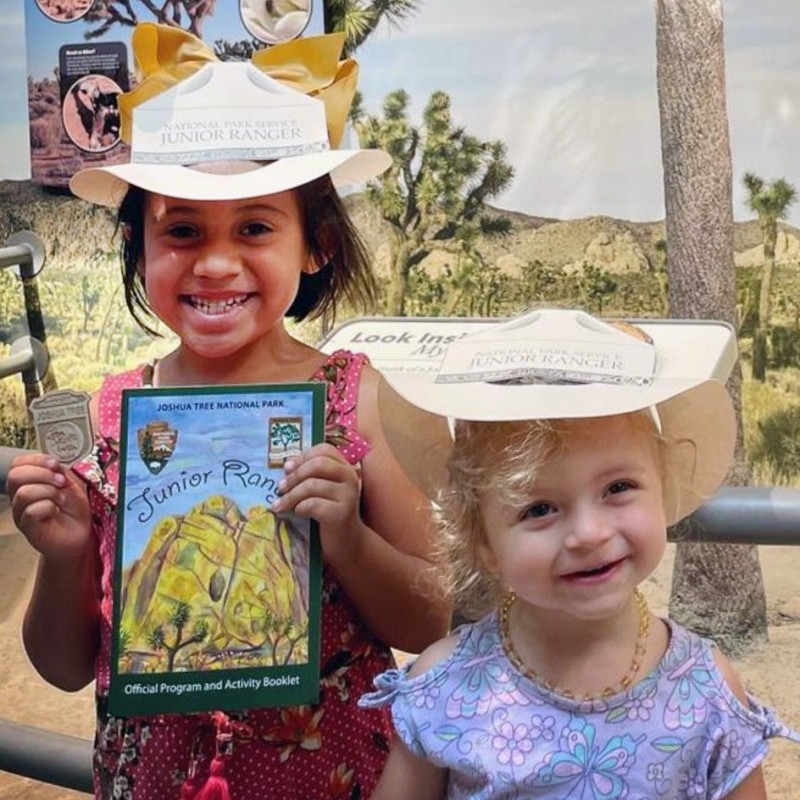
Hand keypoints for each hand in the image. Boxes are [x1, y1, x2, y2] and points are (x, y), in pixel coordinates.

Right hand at [6, 453, 92, 560]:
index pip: (18, 464)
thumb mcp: (69, 484)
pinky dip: (48, 507)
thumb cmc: (73, 509)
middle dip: (42, 474)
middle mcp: (19, 497)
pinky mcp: (28, 528)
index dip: (37, 459)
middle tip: (61, 482)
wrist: (80, 534)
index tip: (56, 464)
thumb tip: (51, 462)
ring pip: (24, 493)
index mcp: (27, 483)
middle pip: (15, 475)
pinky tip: (56, 510)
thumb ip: (58, 471)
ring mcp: (21, 513)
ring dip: (48, 491)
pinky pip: (31, 511)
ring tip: (61, 498)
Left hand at [271, 443, 363, 559]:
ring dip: (291, 496)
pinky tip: (298, 513)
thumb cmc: (329, 513)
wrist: (347, 542)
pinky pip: (313, 505)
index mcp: (344, 467)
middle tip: (280, 487)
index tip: (286, 468)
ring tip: (280, 505)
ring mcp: (348, 495)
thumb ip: (310, 476)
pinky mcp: (342, 513)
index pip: (324, 450)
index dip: (303, 457)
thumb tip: (286, 468)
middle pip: (318, 464)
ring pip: (312, 485)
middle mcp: (350, 477)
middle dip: (294, 476)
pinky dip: (300, 508)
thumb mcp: (322, 490)